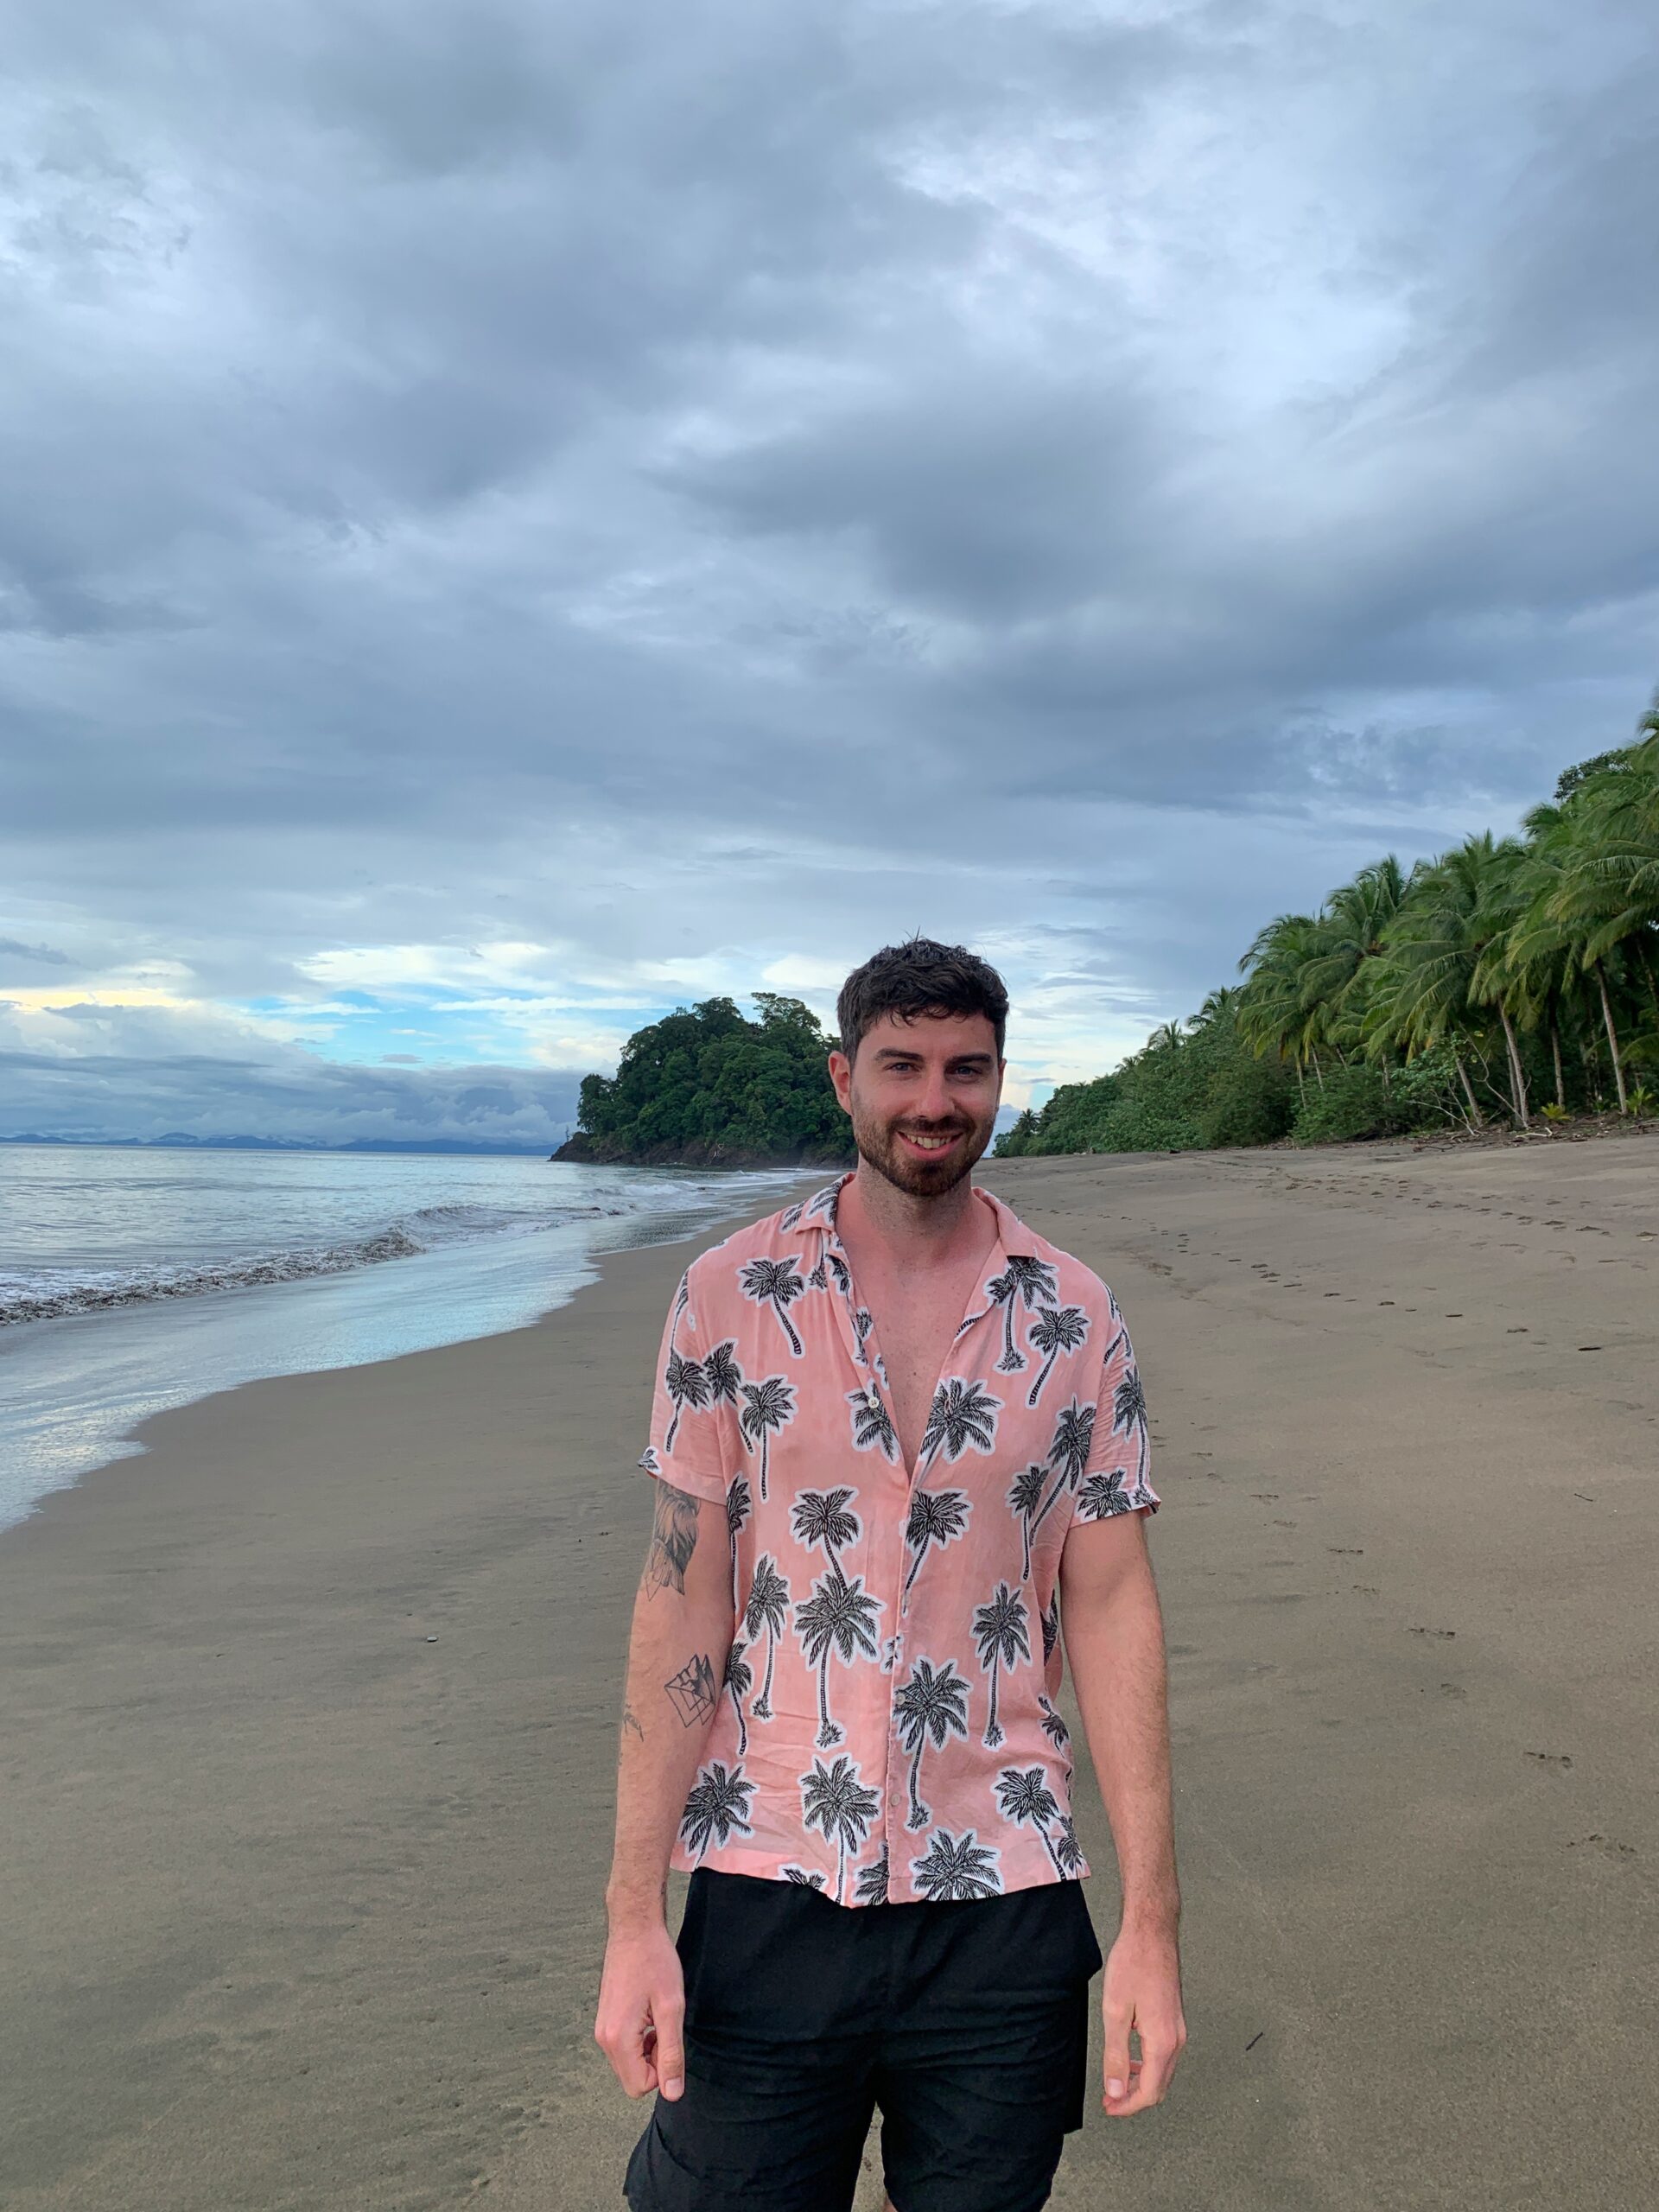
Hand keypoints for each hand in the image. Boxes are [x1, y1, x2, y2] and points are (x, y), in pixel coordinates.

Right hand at [595, 1921, 686, 2100]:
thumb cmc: (655, 1962)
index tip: (670, 2038)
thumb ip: (671, 2054)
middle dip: (654, 2061)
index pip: (639, 2087)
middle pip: (632, 2078)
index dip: (662, 2071)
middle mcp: (603, 2038)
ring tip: (657, 2015)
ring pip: (628, 2062)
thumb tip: (672, 2094)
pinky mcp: (605, 2019)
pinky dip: (640, 2038)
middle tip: (664, 2025)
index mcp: (617, 2039)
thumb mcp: (671, 2008)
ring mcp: (601, 2028)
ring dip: (648, 2049)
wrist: (634, 1929)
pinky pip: (624, 2047)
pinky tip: (648, 2010)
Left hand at [1100, 1922, 1185, 2116]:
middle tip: (1110, 2101)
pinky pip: (1164, 2055)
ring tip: (1116, 2083)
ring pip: (1162, 2072)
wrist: (1152, 1933)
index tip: (1109, 2107)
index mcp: (1162, 2041)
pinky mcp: (1174, 2020)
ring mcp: (1178, 2029)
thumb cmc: (1134, 1963)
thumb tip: (1115, 2090)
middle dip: (1134, 2098)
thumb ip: (1116, 2055)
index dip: (1128, 2106)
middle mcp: (1176, 2039)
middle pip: (1159, 2086)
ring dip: (1140, 2082)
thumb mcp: (1115, 2012)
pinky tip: (1130, 2059)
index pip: (1149, 2091)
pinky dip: (1147, 2066)